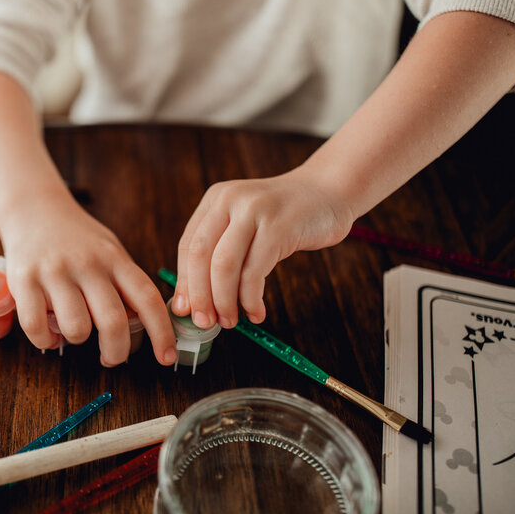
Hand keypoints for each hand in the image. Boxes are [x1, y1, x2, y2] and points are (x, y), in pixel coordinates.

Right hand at [0, 191, 177, 366]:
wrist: (33, 207)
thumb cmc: (76, 238)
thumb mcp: (109, 251)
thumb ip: (124, 284)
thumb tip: (142, 326)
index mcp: (114, 259)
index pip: (147, 298)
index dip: (161, 332)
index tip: (166, 357)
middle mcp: (87, 264)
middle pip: (113, 321)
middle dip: (116, 352)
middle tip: (112, 358)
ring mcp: (54, 272)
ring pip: (76, 328)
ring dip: (77, 341)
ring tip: (73, 332)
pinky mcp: (24, 280)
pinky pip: (36, 327)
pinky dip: (45, 341)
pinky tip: (49, 334)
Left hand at [171, 168, 354, 328]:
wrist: (330, 191)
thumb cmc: (286, 217)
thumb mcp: (246, 222)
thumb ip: (222, 250)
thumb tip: (197, 299)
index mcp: (216, 199)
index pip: (188, 245)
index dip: (184, 281)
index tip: (184, 309)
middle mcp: (230, 200)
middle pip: (200, 256)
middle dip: (199, 295)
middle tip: (204, 322)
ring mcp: (254, 211)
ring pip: (224, 265)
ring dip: (223, 301)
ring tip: (230, 321)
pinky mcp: (279, 227)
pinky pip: (254, 272)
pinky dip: (250, 299)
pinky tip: (255, 312)